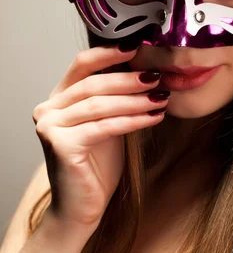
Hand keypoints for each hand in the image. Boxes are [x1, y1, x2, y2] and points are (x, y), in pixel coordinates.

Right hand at [32, 45, 168, 230]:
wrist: (82, 206)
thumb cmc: (97, 164)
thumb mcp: (107, 121)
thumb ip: (116, 98)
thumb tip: (150, 71)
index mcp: (59, 98)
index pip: (82, 64)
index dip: (109, 53)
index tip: (138, 46)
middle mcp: (49, 109)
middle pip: (93, 84)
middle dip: (129, 79)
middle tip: (158, 76)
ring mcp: (50, 127)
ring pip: (99, 104)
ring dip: (135, 99)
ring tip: (162, 97)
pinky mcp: (61, 145)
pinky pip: (104, 127)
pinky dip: (132, 120)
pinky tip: (154, 117)